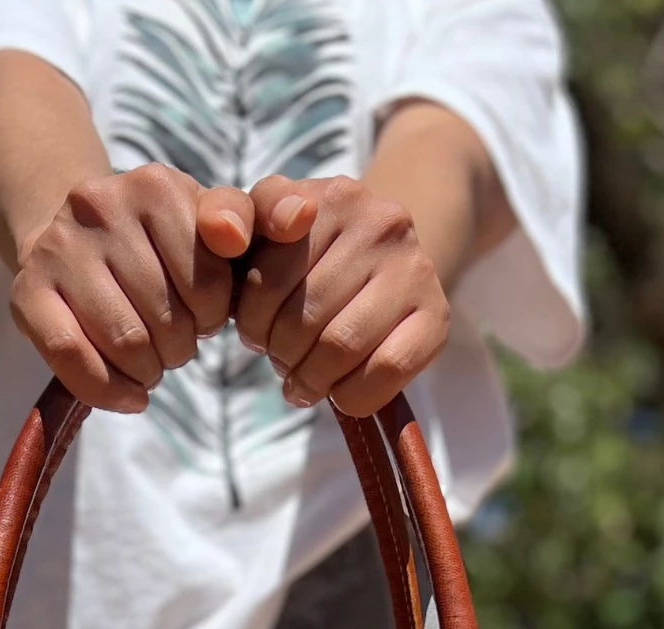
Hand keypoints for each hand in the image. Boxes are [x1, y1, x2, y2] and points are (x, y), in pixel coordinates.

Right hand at [11, 164, 255, 413]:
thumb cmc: (155, 242)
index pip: (205, 284)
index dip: (210, 319)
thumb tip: (232, 234)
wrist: (74, 236)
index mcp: (154, 186)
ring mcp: (58, 248)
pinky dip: (107, 390)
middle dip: (178, 349)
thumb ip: (240, 216)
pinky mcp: (26, 291)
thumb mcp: (202, 220)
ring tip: (149, 364)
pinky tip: (128, 395)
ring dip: (147, 372)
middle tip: (172, 347)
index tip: (201, 319)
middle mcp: (100, 205)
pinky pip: (71, 355)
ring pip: (122, 340)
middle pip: (162, 317)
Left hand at [234, 175, 451, 418]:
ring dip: (312, 379)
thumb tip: (227, 235)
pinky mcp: (437, 316)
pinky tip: (341, 390)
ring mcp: (415, 268)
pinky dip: (353, 396)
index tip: (256, 329)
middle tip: (282, 357)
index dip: (252, 322)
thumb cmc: (309, 254)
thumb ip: (226, 217)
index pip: (267, 283)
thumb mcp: (265, 227)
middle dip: (280, 354)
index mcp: (330, 196)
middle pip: (304, 320)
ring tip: (305, 377)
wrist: (389, 258)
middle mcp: (381, 221)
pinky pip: (386, 370)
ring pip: (341, 348)